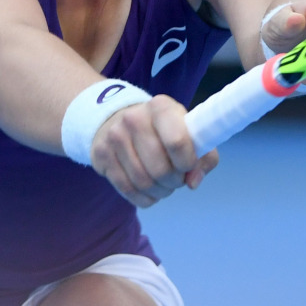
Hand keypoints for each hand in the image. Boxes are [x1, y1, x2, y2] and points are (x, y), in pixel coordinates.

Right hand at [89, 94, 219, 207]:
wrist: (119, 118)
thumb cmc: (162, 129)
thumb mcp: (188, 132)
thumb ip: (204, 157)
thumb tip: (193, 182)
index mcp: (160, 107)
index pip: (178, 142)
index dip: (188, 163)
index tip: (188, 166)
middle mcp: (134, 118)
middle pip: (160, 169)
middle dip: (174, 182)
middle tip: (176, 178)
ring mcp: (114, 136)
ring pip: (144, 183)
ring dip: (160, 192)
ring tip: (164, 184)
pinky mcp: (101, 155)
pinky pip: (128, 191)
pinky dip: (145, 198)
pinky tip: (149, 190)